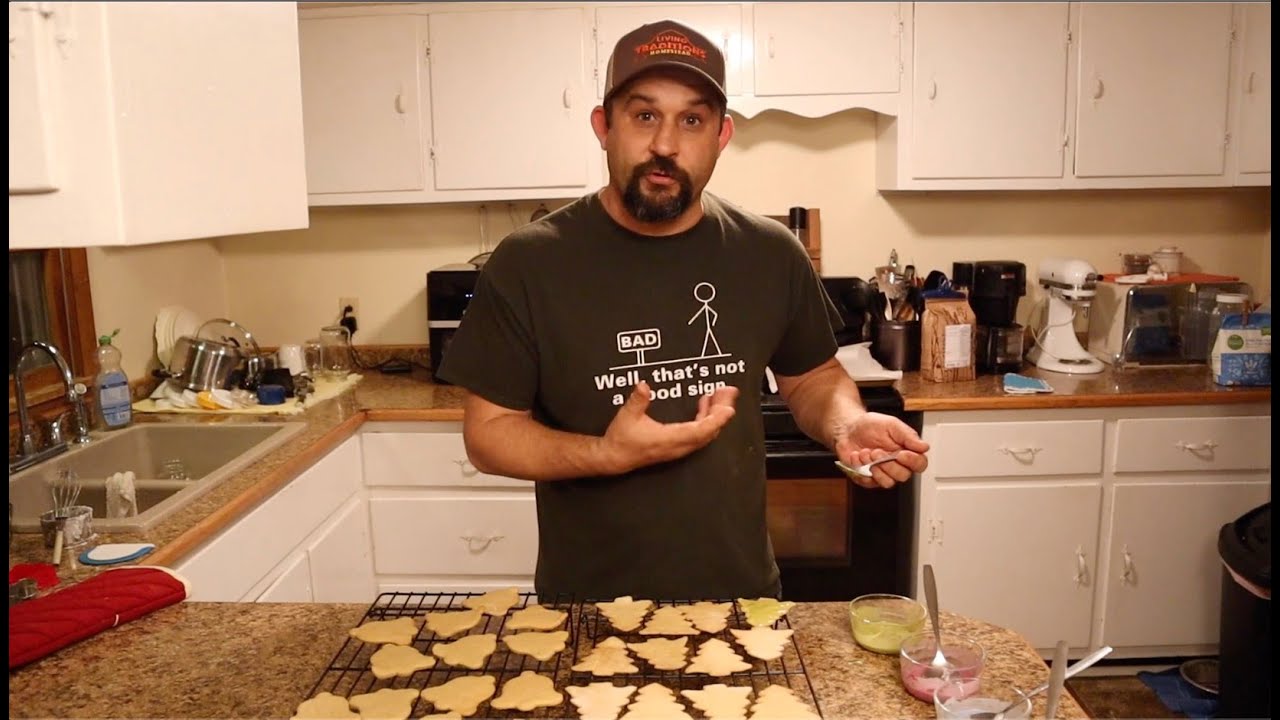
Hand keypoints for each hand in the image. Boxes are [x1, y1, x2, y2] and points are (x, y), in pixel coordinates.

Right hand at [599, 381, 738, 472]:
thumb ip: (638, 400)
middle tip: (729, 392)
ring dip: (715, 414)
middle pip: (709, 431)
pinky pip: (699, 433)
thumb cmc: (621, 439)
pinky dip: (706, 419)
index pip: (701, 431)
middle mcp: (679, 446)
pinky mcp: (678, 446)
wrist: (614, 457)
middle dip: (721, 411)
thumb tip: (644, 386)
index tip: (729, 409)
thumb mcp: (627, 416)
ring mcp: (680, 447)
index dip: (716, 420)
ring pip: (706, 433)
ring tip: (719, 395)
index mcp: (670, 439)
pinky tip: (705, 405)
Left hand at [834, 412, 929, 488]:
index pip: (920, 464)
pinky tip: (857, 456)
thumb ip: (908, 436)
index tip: (901, 454)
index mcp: (906, 452)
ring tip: (866, 453)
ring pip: (888, 482)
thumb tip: (924, 447)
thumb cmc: (870, 426)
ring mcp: (882, 473)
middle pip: (903, 476)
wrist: (848, 428)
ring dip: (875, 467)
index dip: (913, 462)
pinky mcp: (867, 478)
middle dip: (888, 464)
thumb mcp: (892, 425)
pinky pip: (869, 482)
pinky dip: (860, 468)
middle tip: (877, 451)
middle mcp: (896, 465)